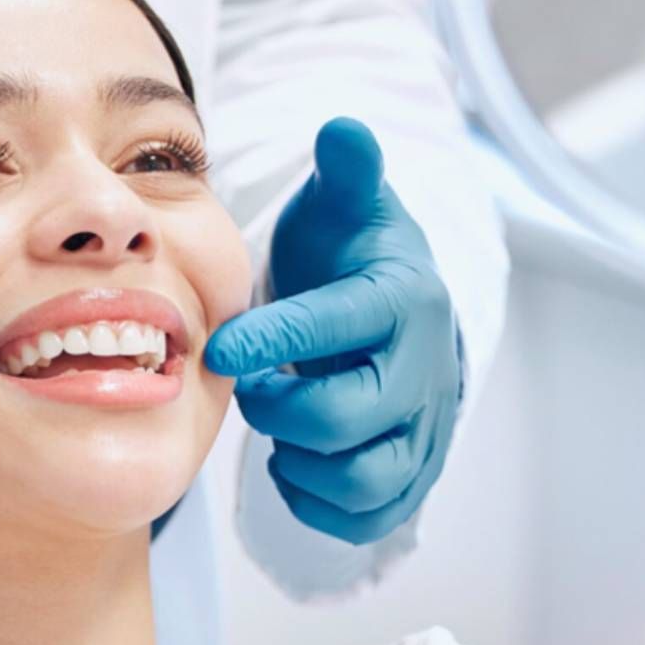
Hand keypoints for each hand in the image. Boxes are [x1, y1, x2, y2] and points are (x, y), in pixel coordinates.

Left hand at [203, 118, 461, 545]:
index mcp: (402, 301)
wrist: (398, 313)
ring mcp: (422, 431)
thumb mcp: (346, 206)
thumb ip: (345, 172)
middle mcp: (423, 372)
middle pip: (346, 417)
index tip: (220, 346)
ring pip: (364, 479)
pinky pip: (368, 516)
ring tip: (277, 423)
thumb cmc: (353, 257)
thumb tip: (342, 128)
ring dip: (301, 460)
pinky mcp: (411, 475)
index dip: (277, 339)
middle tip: (251, 385)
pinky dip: (320, 503)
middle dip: (279, 407)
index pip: (340, 325)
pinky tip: (292, 463)